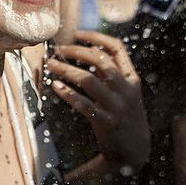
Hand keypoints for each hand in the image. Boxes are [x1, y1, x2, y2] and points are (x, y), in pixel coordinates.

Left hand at [47, 30, 150, 169]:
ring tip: (50, 64)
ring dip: (67, 70)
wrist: (135, 151)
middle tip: (58, 49)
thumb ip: (112, 73)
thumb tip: (91, 51)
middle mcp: (126, 89)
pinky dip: (69, 94)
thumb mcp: (125, 92)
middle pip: (101, 61)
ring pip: (89, 80)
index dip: (97, 37)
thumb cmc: (125, 116)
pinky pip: (84, 105)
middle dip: (77, 51)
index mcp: (132, 78)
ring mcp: (117, 106)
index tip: (77, 33)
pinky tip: (55, 86)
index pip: (117, 48)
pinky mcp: (106, 122)